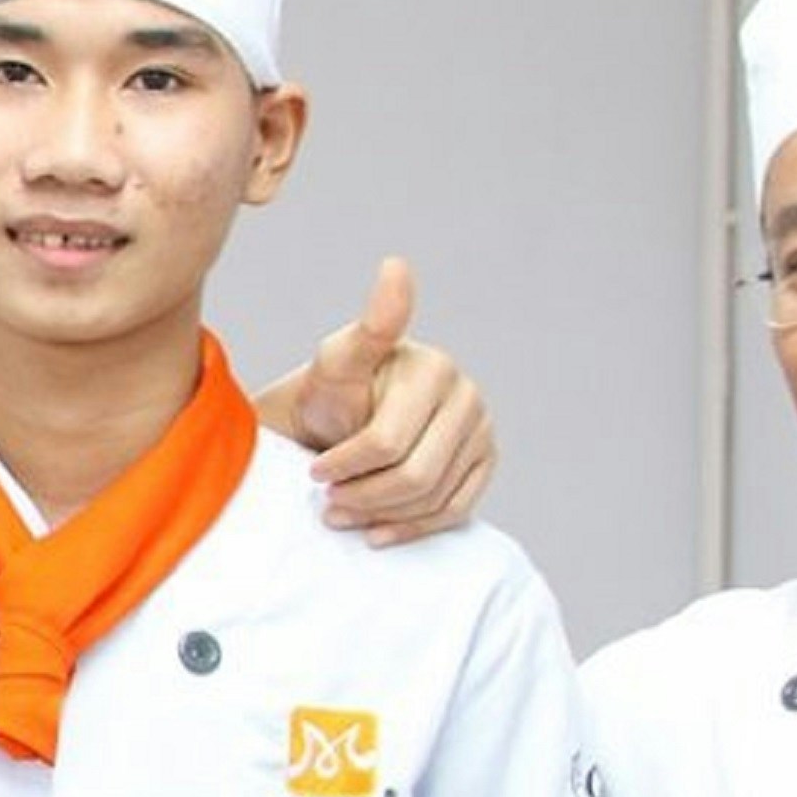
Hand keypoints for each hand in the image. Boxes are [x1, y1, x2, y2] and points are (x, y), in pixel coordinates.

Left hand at [262, 257, 494, 543]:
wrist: (338, 422)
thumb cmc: (332, 393)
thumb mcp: (338, 360)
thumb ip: (371, 325)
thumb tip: (397, 264)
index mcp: (436, 369)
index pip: (386, 442)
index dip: (346, 464)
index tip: (313, 471)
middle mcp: (468, 397)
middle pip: (413, 476)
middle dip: (362, 496)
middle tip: (325, 502)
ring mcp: (482, 432)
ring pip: (433, 498)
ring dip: (381, 515)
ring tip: (341, 512)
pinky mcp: (484, 464)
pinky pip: (455, 511)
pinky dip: (412, 529)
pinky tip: (378, 532)